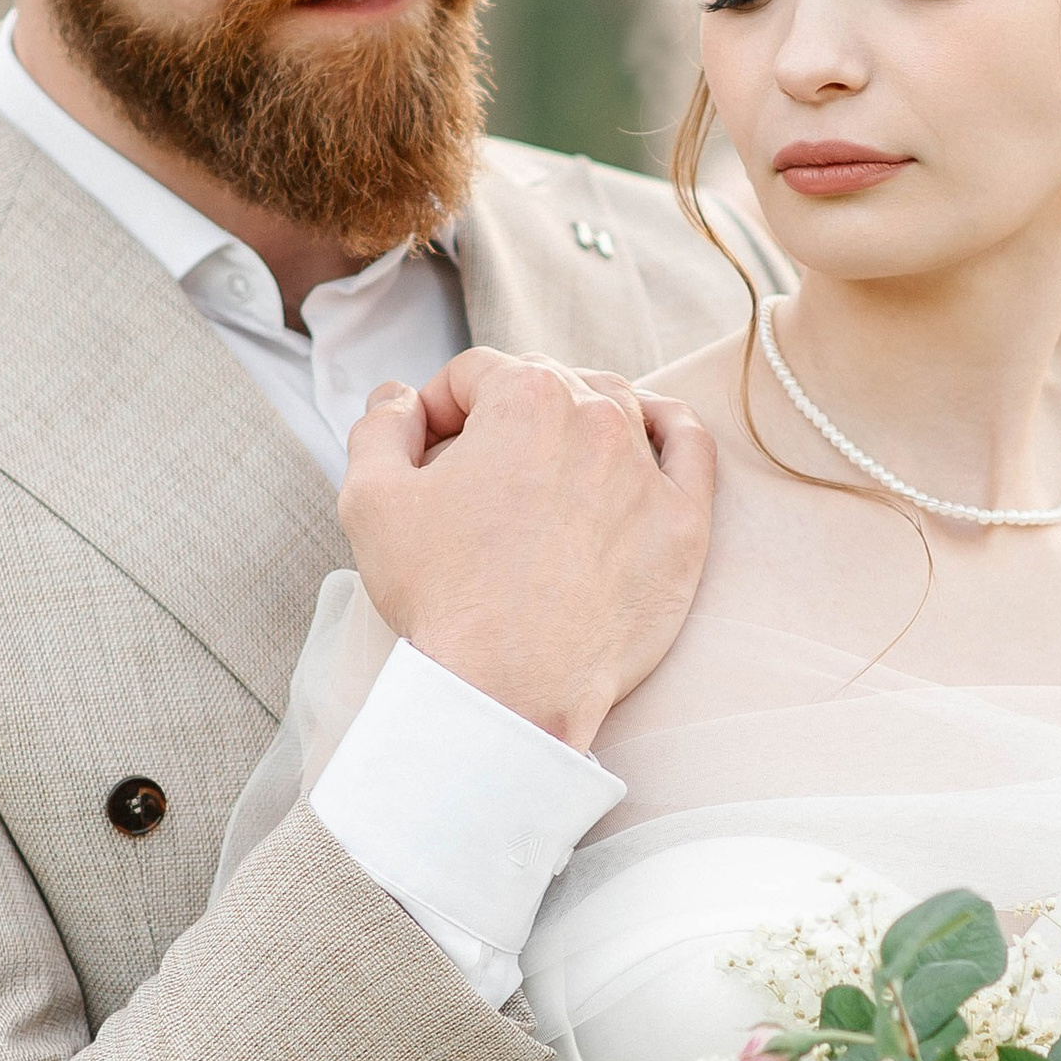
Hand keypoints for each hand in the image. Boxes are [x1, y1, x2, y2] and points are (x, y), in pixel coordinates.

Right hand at [340, 350, 714, 750]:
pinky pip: (690, 449)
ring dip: (573, 421)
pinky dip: (665, 431)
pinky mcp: (684, 525)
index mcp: (525, 397)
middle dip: (502, 415)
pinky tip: (641, 439)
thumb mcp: (371, 501)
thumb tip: (397, 399)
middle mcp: (597, 418)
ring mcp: (648, 470)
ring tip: (541, 465)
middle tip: (472, 473)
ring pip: (614, 408)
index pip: (475, 372)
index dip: (438, 406)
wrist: (511, 688)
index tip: (424, 451)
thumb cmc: (443, 598)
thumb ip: (379, 427)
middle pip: (545, 385)